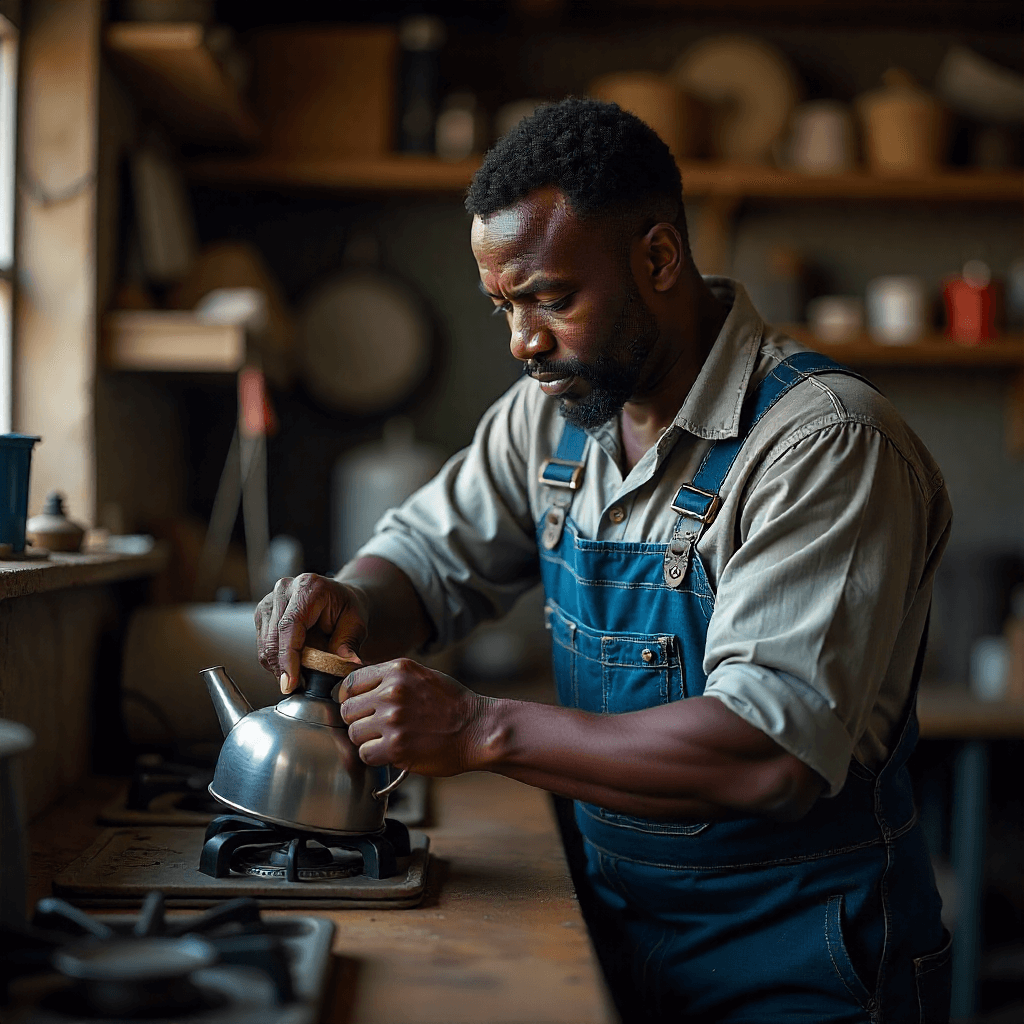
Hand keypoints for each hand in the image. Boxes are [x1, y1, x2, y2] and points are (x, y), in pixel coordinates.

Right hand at [254, 573, 368, 692]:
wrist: (339, 598)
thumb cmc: (347, 610)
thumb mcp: (356, 624)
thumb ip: (349, 643)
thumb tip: (349, 662)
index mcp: (309, 587)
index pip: (290, 625)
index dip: (288, 656)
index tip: (290, 683)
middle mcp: (284, 589)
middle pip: (273, 636)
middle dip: (282, 668)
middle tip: (296, 687)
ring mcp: (270, 599)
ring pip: (264, 644)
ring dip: (277, 666)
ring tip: (297, 676)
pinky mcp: (263, 612)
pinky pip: (262, 645)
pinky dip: (275, 661)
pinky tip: (290, 665)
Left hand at [340, 659, 494, 776]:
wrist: (478, 729)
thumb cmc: (453, 704)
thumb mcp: (422, 676)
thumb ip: (391, 679)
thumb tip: (357, 688)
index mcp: (398, 670)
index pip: (351, 683)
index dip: (352, 699)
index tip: (360, 709)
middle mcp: (393, 692)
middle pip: (348, 710)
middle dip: (360, 721)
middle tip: (378, 728)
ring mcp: (394, 719)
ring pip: (354, 734)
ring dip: (368, 741)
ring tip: (389, 740)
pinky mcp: (397, 746)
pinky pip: (365, 754)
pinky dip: (376, 757)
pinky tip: (392, 752)